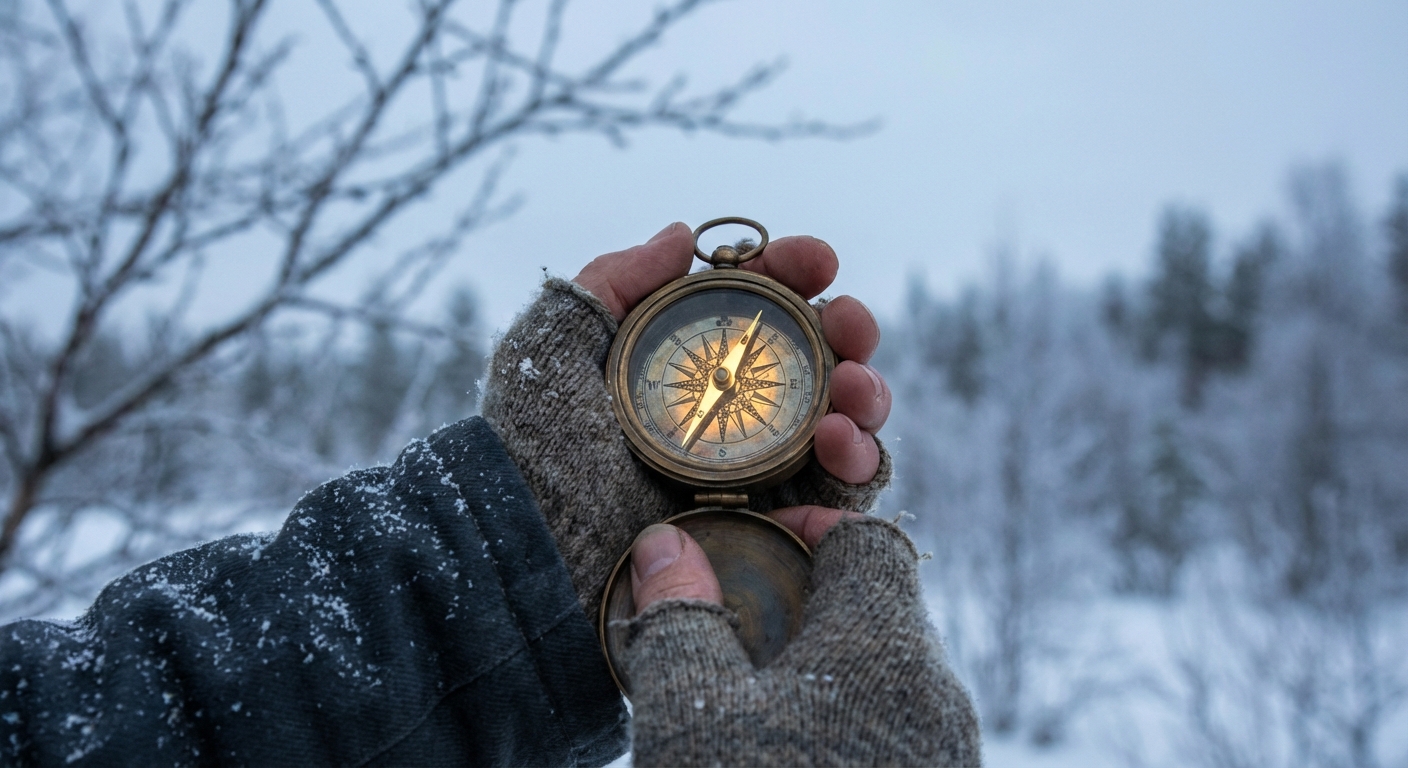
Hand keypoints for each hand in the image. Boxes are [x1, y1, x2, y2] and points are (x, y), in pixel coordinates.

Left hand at [481, 222, 892, 618]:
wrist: (536, 549)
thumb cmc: (534, 449)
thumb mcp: (554, 348)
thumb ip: (610, 282)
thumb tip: (680, 235)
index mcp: (692, 361)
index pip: (763, 303)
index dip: (798, 271)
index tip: (819, 261)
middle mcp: (735, 409)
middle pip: (823, 357)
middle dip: (851, 330)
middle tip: (848, 328)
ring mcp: (762, 470)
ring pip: (847, 421)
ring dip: (866, 396)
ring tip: (849, 395)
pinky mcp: (777, 526)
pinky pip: (843, 496)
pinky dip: (860, 466)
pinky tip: (841, 447)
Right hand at [621, 509, 981, 766]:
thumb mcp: (693, 716)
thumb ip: (681, 620)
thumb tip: (665, 546)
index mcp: (887, 648)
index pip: (871, 542)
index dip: (810, 526)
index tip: (751, 542)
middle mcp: (937, 696)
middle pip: (880, 609)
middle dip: (806, 603)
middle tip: (732, 626)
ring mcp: (948, 757)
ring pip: (888, 678)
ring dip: (822, 670)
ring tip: (747, 703)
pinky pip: (896, 733)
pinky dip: (843, 723)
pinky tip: (785, 756)